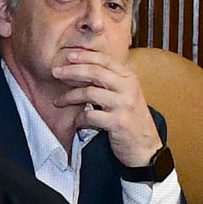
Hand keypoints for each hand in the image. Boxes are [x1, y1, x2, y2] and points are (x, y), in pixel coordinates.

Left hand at [49, 44, 159, 167]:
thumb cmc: (131, 119)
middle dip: (72, 71)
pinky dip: (79, 118)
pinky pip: (90, 116)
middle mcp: (128, 88)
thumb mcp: (126, 95)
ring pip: (89, 93)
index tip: (68, 56)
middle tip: (56, 73)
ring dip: (70, 97)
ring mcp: (124, 105)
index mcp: (129, 78)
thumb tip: (82, 68)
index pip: (105, 60)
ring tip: (58, 101)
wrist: (146, 147)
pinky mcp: (118, 122)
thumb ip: (110, 81)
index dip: (85, 56)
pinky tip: (76, 122)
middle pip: (95, 72)